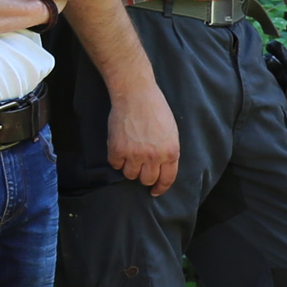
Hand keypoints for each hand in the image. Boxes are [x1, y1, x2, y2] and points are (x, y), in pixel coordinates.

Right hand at [107, 83, 181, 197]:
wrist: (135, 95)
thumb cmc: (155, 110)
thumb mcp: (171, 132)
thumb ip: (168, 152)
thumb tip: (161, 170)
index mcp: (171, 152)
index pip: (167, 179)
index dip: (160, 187)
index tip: (155, 191)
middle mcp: (154, 156)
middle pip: (147, 180)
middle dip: (143, 175)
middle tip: (140, 165)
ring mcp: (135, 154)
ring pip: (130, 175)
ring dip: (129, 167)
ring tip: (130, 152)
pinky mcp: (118, 150)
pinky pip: (115, 165)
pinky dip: (116, 159)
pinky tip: (120, 146)